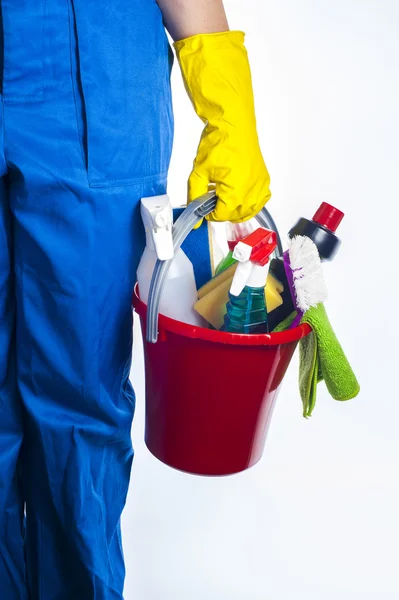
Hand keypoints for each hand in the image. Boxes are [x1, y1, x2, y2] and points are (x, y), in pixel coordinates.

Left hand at [174, 31, 270, 222]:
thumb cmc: (219, 143)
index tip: (204, 202)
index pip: (221, 216)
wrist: (233, 124)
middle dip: (222, 210)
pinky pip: (261, 200)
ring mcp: (260, 186)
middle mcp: (251, 192)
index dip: (209, 211)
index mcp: (235, 193)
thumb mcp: (198, 172)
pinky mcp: (264, 179)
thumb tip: (193, 215)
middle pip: (235, 216)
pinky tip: (241, 195)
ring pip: (249, 211)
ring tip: (224, 196)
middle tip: (212, 196)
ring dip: (236, 209)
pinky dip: (252, 202)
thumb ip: (195, 196)